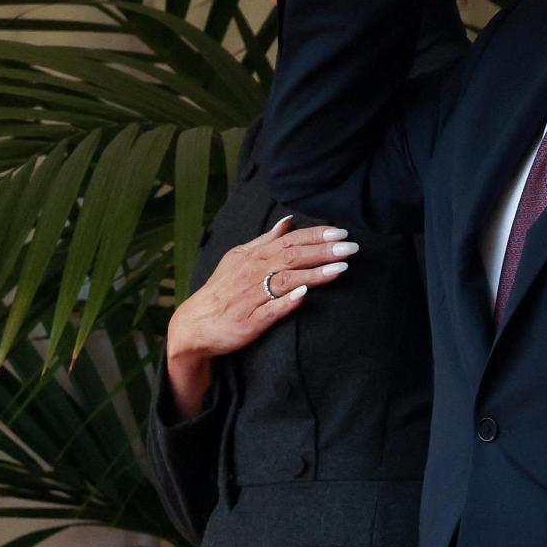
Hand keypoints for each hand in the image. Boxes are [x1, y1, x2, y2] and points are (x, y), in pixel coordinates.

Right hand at [164, 216, 358, 416]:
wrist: (195, 325)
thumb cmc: (223, 289)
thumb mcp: (239, 258)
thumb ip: (265, 240)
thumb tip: (288, 221)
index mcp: (253, 256)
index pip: (289, 241)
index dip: (315, 236)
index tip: (341, 232)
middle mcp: (253, 273)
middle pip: (292, 258)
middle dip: (323, 251)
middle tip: (351, 247)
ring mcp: (251, 298)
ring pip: (285, 281)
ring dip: (314, 274)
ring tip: (341, 269)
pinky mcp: (249, 322)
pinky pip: (270, 310)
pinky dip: (287, 302)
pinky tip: (305, 296)